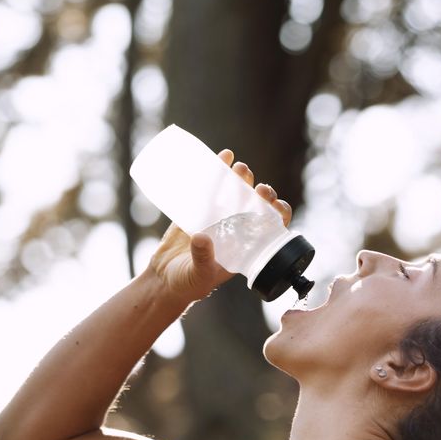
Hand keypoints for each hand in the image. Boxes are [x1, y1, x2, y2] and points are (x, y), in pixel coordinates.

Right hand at [146, 149, 294, 302]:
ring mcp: (218, 216)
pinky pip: (211, 186)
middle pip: (256, 205)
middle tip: (259, 187)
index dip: (277, 214)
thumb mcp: (198, 274)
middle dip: (261, 194)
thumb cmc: (188, 283)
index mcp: (245, 246)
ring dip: (241, 178)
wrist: (163, 277)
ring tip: (239, 168)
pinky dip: (218, 170)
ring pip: (236, 192)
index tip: (276, 205)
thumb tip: (201, 237)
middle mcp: (236, 228)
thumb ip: (202, 259)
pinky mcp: (199, 207)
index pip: (270, 227)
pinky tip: (223, 156)